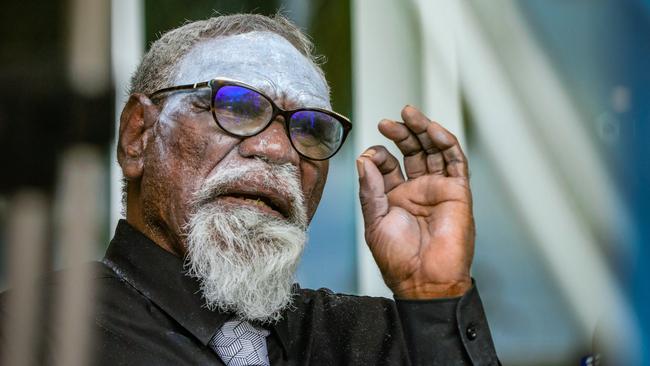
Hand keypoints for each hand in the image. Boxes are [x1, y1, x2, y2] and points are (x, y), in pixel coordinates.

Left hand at [357, 105, 473, 298]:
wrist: (424, 279)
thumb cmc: (398, 258)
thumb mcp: (375, 220)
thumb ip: (371, 189)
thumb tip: (364, 159)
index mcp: (395, 197)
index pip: (388, 165)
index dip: (379, 155)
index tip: (370, 155)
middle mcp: (418, 190)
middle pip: (412, 152)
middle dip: (401, 134)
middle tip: (389, 121)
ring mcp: (438, 189)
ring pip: (434, 150)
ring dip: (423, 130)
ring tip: (409, 114)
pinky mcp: (458, 192)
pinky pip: (455, 161)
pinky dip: (445, 142)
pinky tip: (431, 130)